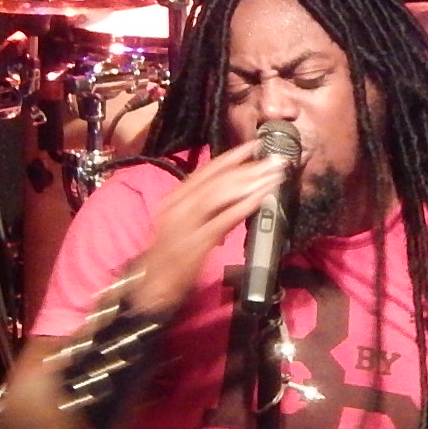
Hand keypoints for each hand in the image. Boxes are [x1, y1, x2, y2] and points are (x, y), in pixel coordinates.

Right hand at [130, 138, 288, 318]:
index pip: (207, 170)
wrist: (152, 283)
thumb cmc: (172, 253)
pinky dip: (245, 206)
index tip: (254, 145)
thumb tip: (235, 189)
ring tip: (273, 177)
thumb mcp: (185, 221)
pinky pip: (224, 219)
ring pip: (221, 194)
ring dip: (251, 183)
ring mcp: (186, 223)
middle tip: (274, 161)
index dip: (232, 156)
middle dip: (249, 168)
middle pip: (218, 179)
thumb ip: (205, 205)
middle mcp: (179, 205)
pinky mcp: (196, 242)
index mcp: (177, 197)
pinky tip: (262, 198)